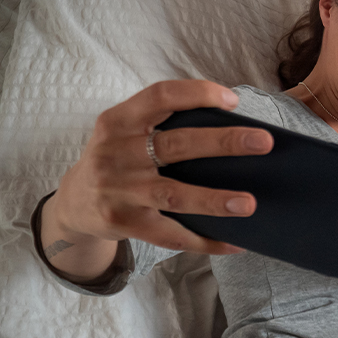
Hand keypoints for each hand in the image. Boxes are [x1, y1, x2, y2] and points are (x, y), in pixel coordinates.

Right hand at [47, 80, 273, 254]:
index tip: (232, 100)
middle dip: (223, 142)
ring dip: (214, 199)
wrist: (73, 203)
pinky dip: (205, 242)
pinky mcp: (124, 223)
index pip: (160, 96)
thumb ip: (163, 126)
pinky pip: (171, 235)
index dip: (197, 94)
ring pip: (174, 194)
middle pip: (176, 145)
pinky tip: (234, 244)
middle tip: (264, 142)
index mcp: (118, 121)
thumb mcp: (125, 133)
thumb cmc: (117, 159)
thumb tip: (233, 129)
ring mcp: (119, 191)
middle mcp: (115, 153)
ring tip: (249, 203)